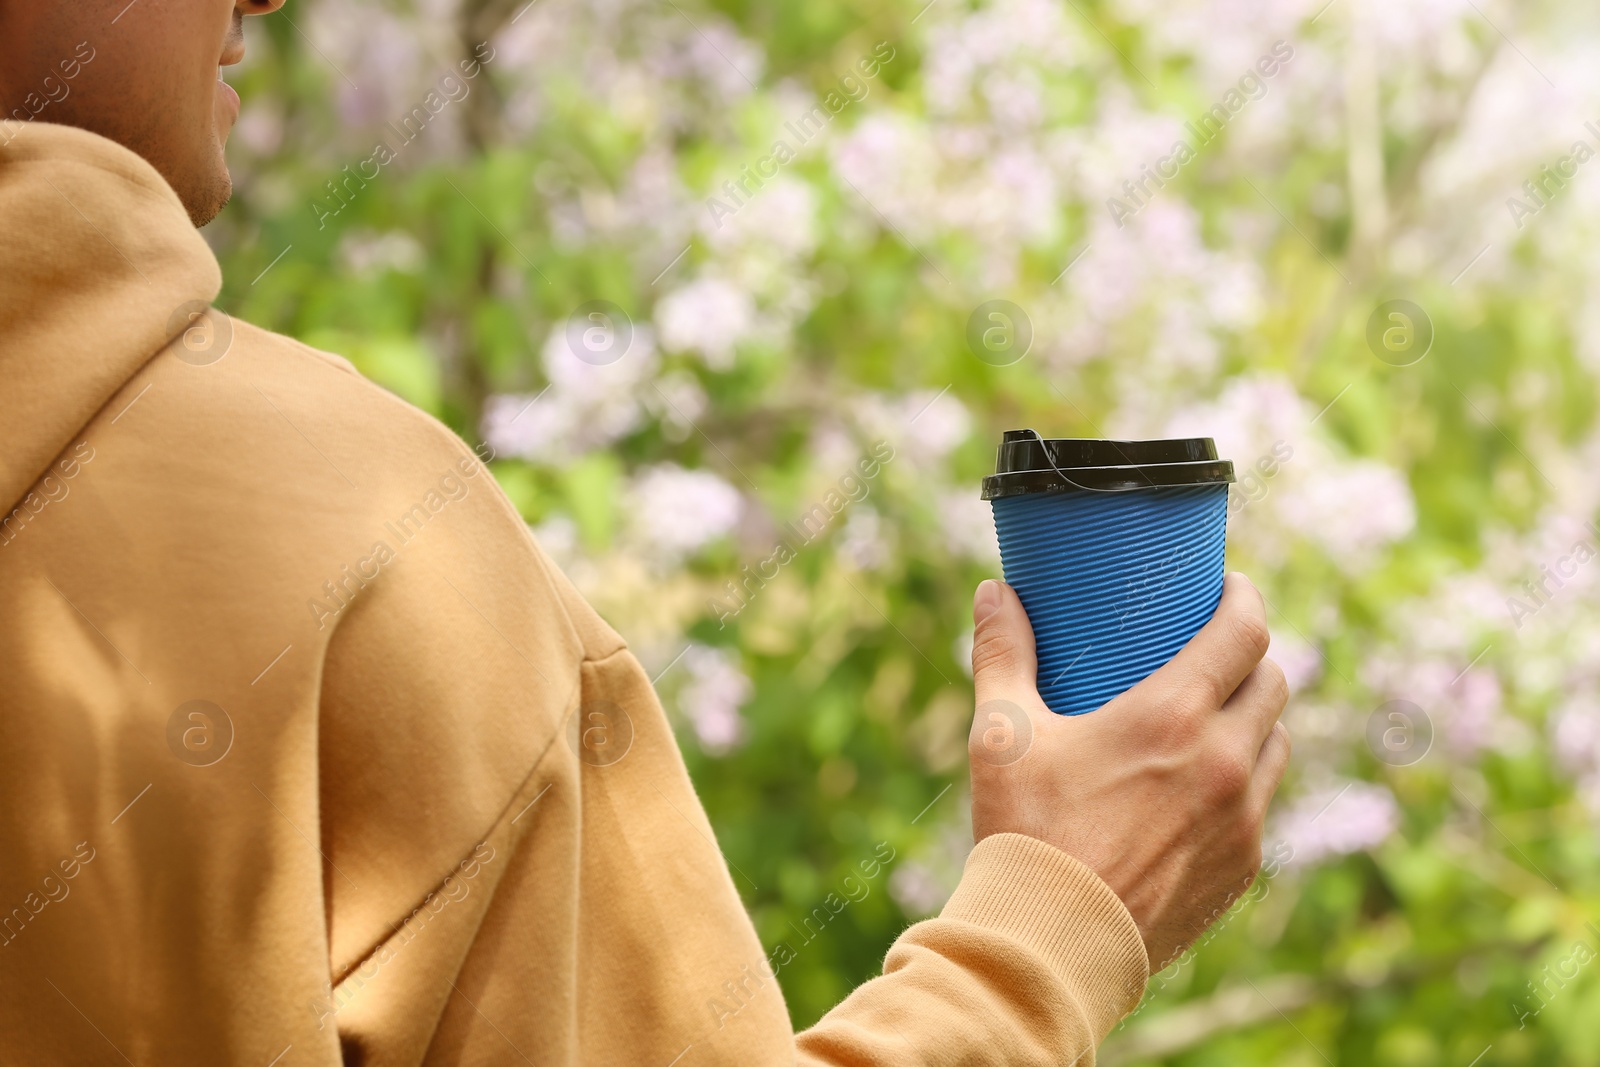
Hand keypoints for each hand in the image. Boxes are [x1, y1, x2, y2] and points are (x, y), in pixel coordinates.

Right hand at [967, 572, 1290, 970]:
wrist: (1052, 945)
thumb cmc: (1025, 831)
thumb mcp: (1003, 735)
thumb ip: (1002, 654)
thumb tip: (991, 593)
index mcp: (1173, 715)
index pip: (1245, 631)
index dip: (1244, 598)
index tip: (1228, 587)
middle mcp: (1224, 760)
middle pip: (1273, 681)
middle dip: (1250, 656)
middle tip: (1213, 650)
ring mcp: (1241, 817)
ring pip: (1276, 743)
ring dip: (1253, 719)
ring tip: (1214, 716)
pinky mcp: (1240, 866)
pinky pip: (1261, 802)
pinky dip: (1243, 779)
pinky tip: (1203, 784)